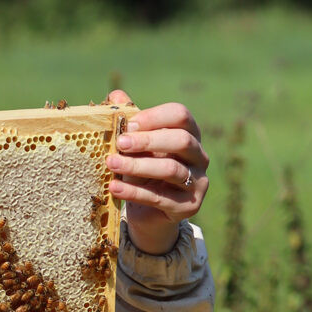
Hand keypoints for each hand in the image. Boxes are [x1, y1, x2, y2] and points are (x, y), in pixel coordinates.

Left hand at [104, 90, 208, 254]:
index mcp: (189, 135)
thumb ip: (130, 123)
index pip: (181, 116)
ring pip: (171, 169)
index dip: (155, 117)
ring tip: (111, 163)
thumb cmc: (142, 174)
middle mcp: (200, 157)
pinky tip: (114, 187)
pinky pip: (160, 197)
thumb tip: (116, 95)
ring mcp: (198, 182)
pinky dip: (134, 191)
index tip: (129, 124)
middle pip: (181, 140)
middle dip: (148, 140)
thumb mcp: (135, 149)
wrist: (149, 216)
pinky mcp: (189, 206)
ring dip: (137, 166)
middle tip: (120, 143)